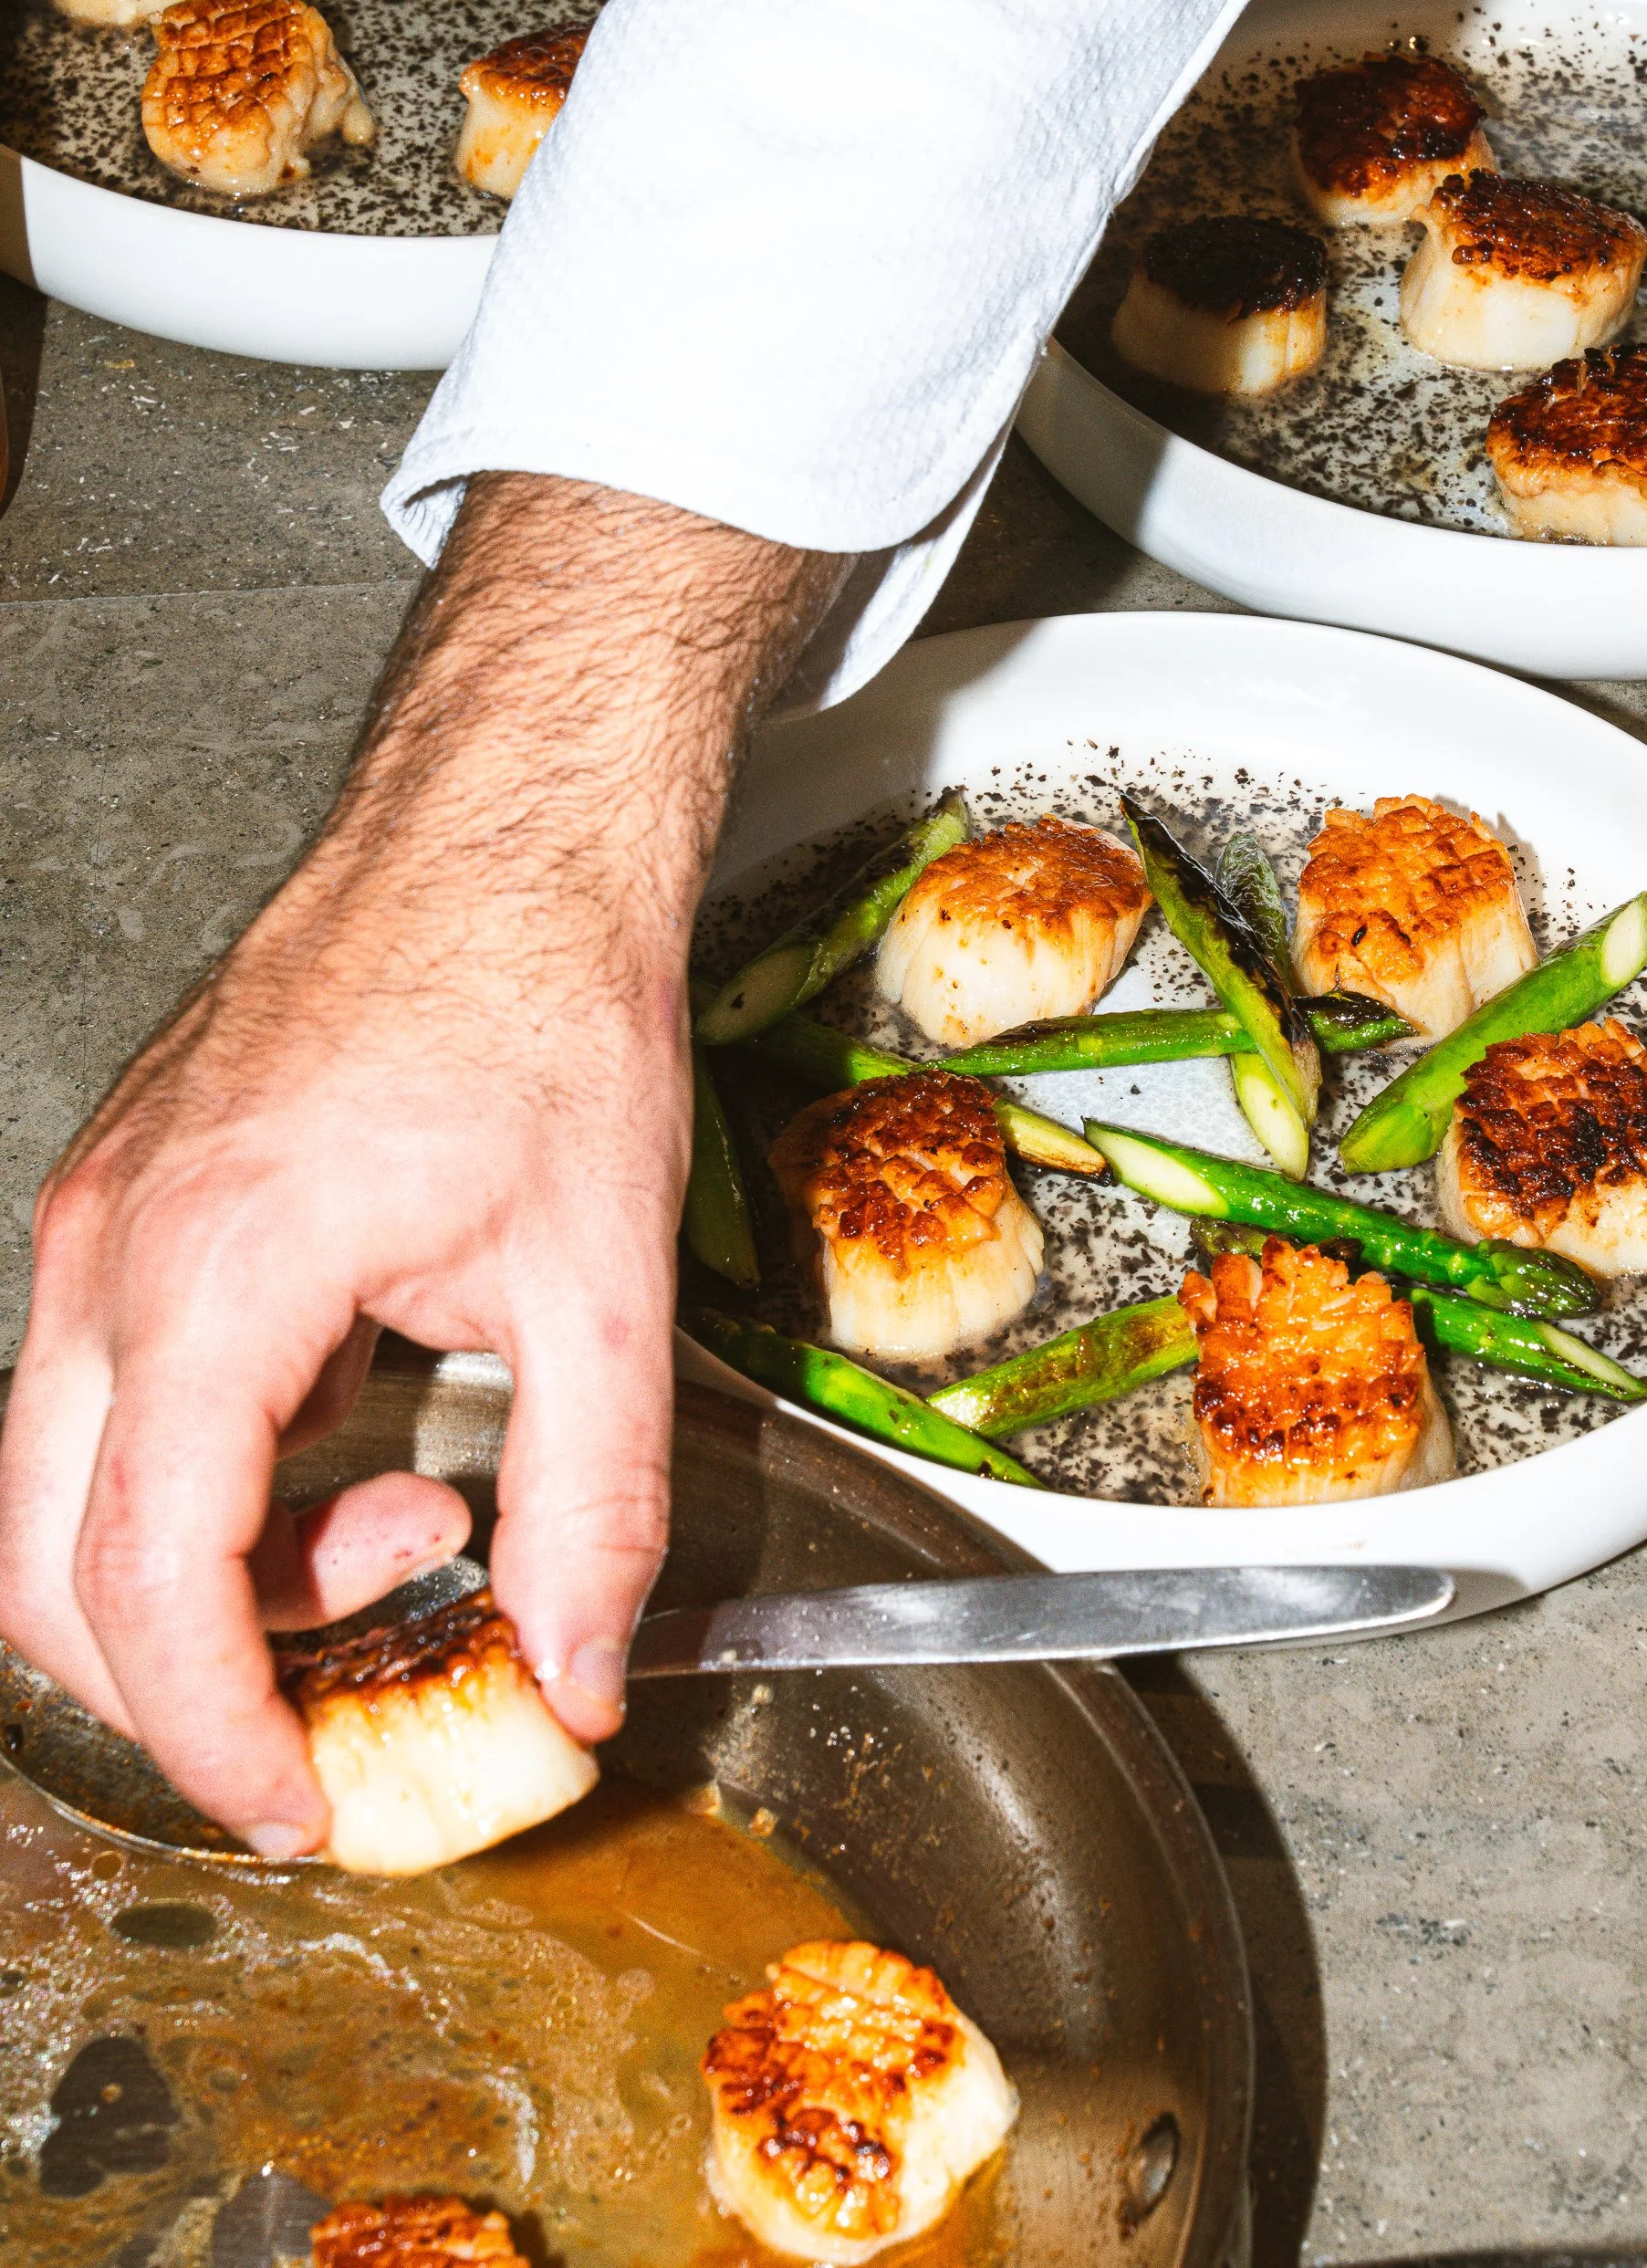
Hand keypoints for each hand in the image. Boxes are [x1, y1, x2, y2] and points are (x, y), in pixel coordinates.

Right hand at [0, 475, 836, 1856]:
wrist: (504, 824)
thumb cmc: (544, 997)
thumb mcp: (605, 1279)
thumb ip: (594, 1499)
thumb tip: (575, 1672)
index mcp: (214, 1278)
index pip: (145, 1585)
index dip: (216, 1736)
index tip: (304, 1809)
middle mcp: (113, 1253)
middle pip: (48, 1565)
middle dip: (187, 1678)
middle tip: (346, 1703)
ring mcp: (103, 1218)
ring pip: (72, 1484)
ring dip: (218, 1563)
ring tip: (412, 1512)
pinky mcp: (133, 1199)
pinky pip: (113, 1394)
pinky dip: (215, 1470)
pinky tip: (367, 1425)